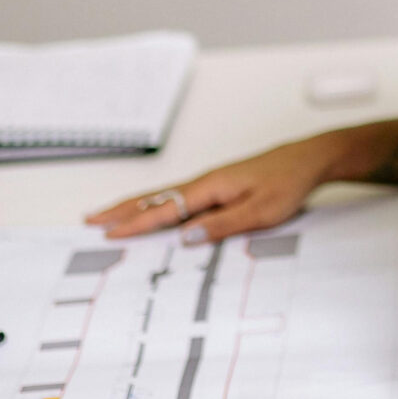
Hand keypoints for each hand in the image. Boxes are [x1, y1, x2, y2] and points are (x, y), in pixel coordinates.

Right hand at [87, 134, 342, 241]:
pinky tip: (151, 211)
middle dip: (121, 210)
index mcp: (210, 187)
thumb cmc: (287, 183)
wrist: (307, 160)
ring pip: (162, 195)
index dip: (135, 224)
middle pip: (154, 197)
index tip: (110, 234)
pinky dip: (155, 204)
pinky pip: (177, 196)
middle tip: (90, 220)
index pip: (164, 209)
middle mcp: (204, 182)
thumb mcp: (260, 212)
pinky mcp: (216, 186)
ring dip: (133, 206)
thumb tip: (186, 238)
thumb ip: (222, 225)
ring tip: (108, 215)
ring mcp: (209, 183)